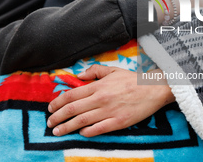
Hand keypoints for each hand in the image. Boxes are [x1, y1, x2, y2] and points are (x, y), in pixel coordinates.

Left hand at [47, 65, 174, 136]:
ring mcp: (109, 111)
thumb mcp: (113, 70)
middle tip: (49, 122)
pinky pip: (98, 129)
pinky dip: (86, 132)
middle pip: (72, 109)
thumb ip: (95, 71)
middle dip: (57, 117)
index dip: (57, 102)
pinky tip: (80, 133)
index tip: (50, 108)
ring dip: (66, 127)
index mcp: (98, 86)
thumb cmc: (133, 79)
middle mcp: (101, 99)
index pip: (71, 95)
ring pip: (81, 121)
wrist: (153, 89)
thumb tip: (79, 75)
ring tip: (57, 132)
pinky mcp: (118, 122)